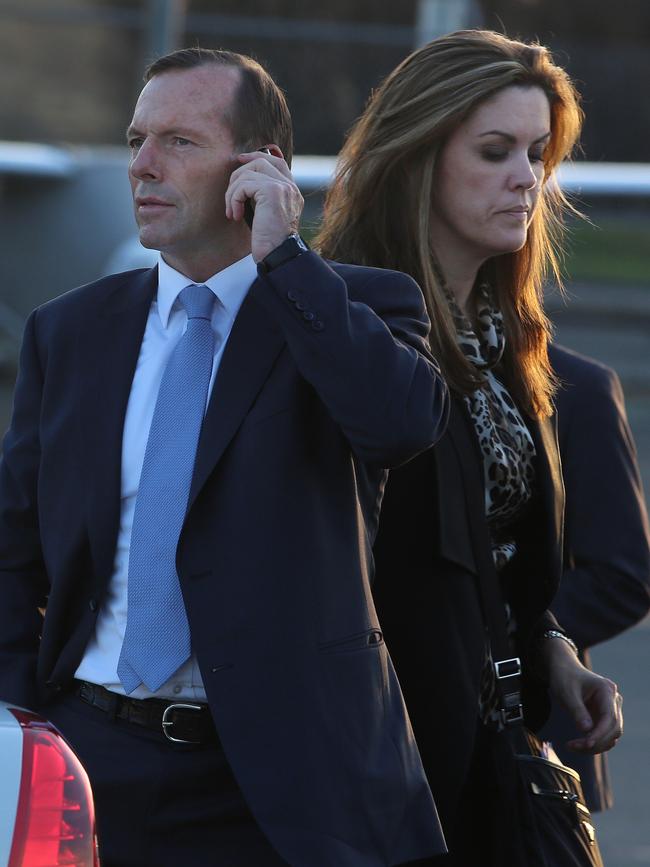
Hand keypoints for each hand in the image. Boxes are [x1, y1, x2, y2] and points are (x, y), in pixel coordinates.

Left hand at [225, 148, 303, 261]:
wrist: (278, 256)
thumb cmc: (270, 243)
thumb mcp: (267, 216)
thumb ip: (262, 198)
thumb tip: (243, 183)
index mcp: (292, 192)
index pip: (277, 161)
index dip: (257, 156)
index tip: (240, 159)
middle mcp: (290, 187)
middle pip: (260, 161)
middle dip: (238, 175)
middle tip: (230, 196)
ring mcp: (283, 187)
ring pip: (248, 172)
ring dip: (233, 192)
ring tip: (232, 211)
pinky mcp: (272, 191)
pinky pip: (244, 185)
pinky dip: (234, 199)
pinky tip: (235, 215)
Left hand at [543, 638, 622, 752]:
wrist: (564, 670)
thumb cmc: (564, 678)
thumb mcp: (566, 692)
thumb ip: (577, 710)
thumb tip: (586, 731)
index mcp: (606, 690)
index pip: (609, 717)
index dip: (600, 734)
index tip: (586, 743)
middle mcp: (613, 700)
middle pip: (613, 729)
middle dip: (595, 742)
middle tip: (572, 746)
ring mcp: (611, 709)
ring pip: (611, 735)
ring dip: (595, 745)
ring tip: (572, 746)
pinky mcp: (605, 717)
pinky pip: (604, 735)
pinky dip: (593, 742)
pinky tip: (578, 744)